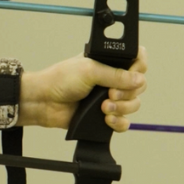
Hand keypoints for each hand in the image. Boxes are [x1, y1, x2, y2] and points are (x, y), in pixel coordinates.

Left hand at [22, 47, 148, 130]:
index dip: (139, 68)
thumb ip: (115, 74)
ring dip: (122, 108)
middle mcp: (112, 79)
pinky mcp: (105, 116)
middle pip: (139, 86)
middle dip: (128, 92)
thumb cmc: (60, 80)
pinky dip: (119, 122)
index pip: (138, 61)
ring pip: (133, 105)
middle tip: (110, 93)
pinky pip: (124, 122)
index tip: (130, 74)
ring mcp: (110, 98)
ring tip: (103, 107)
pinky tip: (107, 119)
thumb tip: (139, 79)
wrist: (44, 102)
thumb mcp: (89, 70)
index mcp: (109, 62)